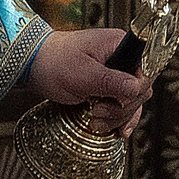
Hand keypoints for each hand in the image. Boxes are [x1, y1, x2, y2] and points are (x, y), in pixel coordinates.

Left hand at [28, 27, 150, 136]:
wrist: (32, 65)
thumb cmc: (54, 62)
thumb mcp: (83, 74)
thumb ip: (112, 82)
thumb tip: (138, 88)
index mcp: (120, 45)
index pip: (145, 69)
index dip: (136, 90)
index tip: (120, 101)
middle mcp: (122, 58)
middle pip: (140, 90)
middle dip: (121, 108)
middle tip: (98, 112)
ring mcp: (115, 74)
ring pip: (131, 102)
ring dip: (116, 117)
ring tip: (95, 121)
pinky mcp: (107, 88)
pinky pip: (122, 107)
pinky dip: (119, 120)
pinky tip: (118, 132)